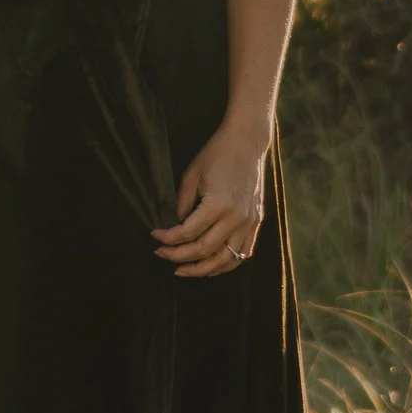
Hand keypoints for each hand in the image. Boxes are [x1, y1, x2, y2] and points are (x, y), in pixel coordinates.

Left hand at [153, 120, 269, 277]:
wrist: (247, 142)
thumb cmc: (217, 154)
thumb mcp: (192, 175)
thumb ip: (182, 203)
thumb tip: (175, 227)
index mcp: (219, 204)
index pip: (188, 232)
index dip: (168, 238)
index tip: (154, 237)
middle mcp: (237, 217)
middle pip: (204, 250)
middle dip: (179, 257)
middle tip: (161, 254)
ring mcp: (249, 222)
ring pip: (226, 260)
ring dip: (202, 269)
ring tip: (182, 269)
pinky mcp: (257, 222)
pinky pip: (242, 253)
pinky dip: (225, 264)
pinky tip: (209, 266)